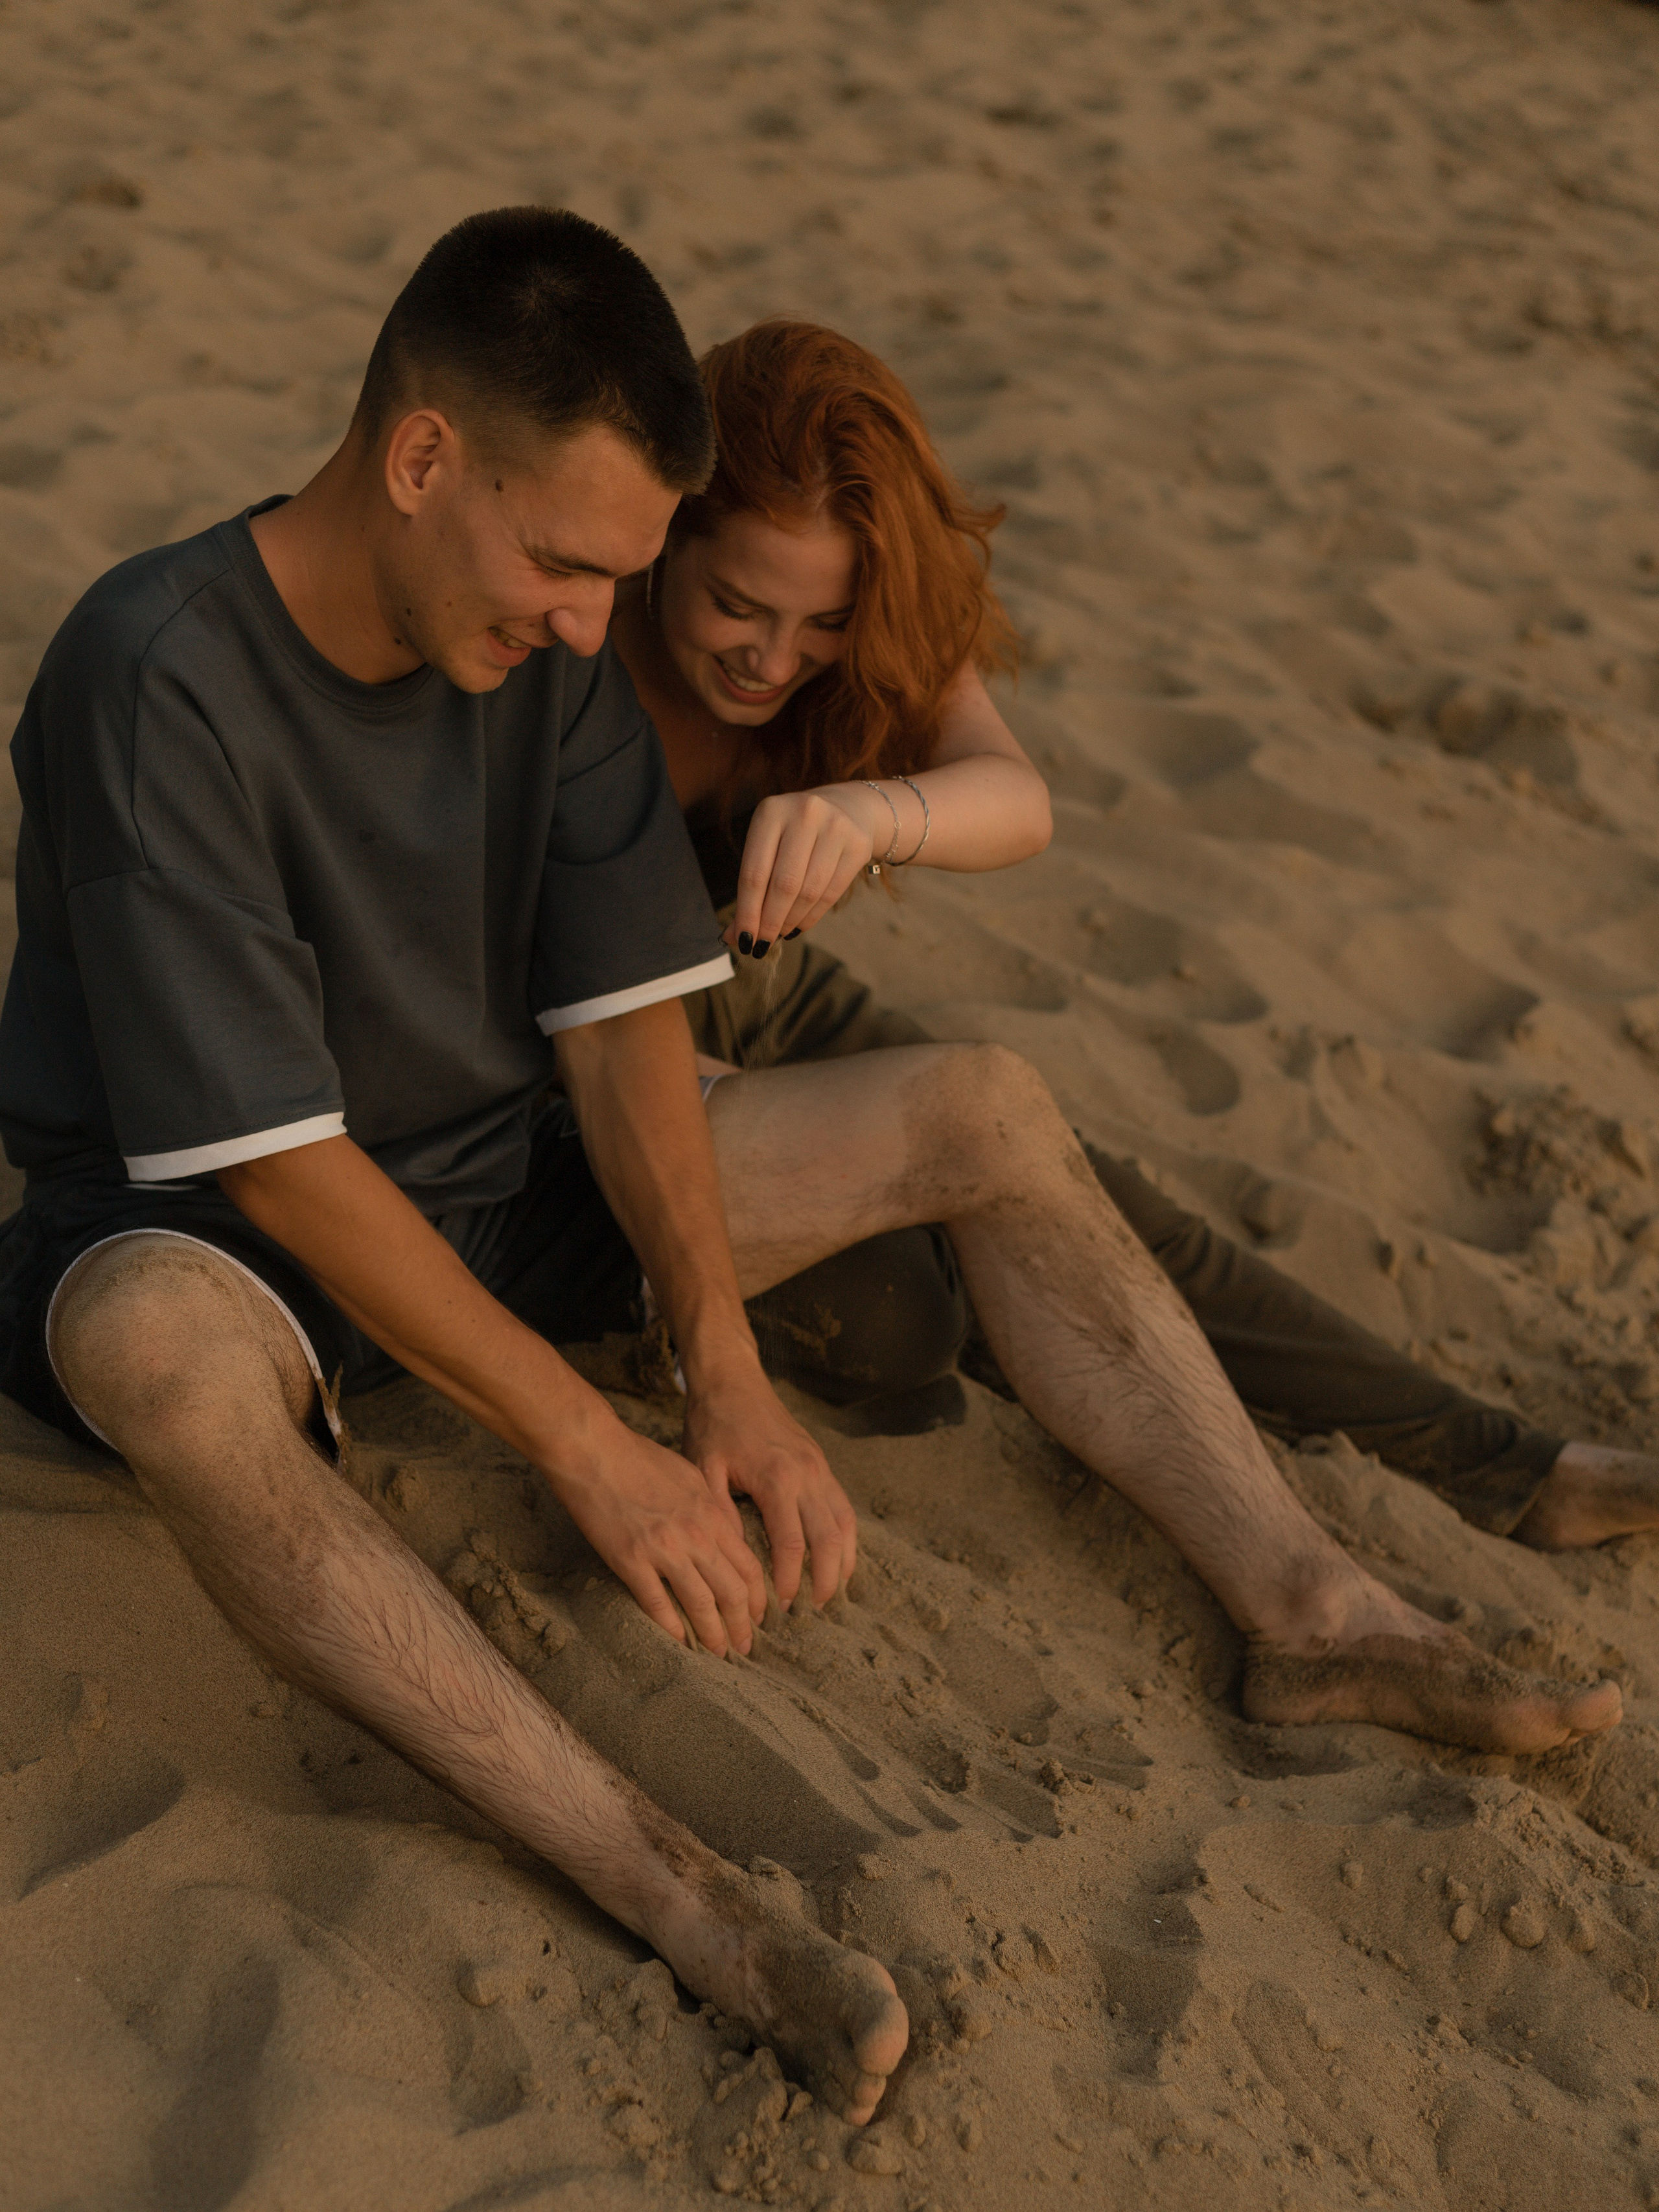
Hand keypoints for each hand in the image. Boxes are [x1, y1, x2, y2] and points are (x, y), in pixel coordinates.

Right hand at [540, 1417, 766, 1656]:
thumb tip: (726, 1536)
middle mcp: (696, 1535)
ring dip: (714, 1635)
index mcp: (713, 1514)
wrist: (595, 1450)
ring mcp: (664, 1549)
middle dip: (743, 1624)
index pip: (749, 1567)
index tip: (758, 1617)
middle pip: (733, 1591)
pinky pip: (657, 1604)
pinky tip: (679, 1643)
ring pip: (701, 1604)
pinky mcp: (631, 1559)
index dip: (758, 1598)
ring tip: (720, 1654)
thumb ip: (712, 1509)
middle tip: (745, 1647)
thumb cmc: (640, 1458)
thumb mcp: (691, 1477)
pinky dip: (671, 1628)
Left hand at [682, 1363, 858, 1609]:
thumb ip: (719, 1512)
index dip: (788, 1581)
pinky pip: (844, 1507)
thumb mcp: (703, 1468)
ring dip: (842, 1563)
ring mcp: (820, 1468)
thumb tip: (732, 1559)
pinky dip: (845, 1538)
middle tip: (810, 1611)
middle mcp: (807, 1474)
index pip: (792, 1545)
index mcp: (777, 1479)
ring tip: (829, 1594)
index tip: (776, 1608)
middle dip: (824, 1582)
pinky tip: (837, 1559)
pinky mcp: (822, 1464)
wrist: (734, 1381)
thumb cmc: (713, 1425)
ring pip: (845, 1525)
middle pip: (829, 1540)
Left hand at [727, 788, 879, 950]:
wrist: (847, 808)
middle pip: (784, 885)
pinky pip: (831, 893)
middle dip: (770, 923)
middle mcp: (805, 814)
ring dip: (790, 922)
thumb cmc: (794, 834)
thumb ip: (750, 888)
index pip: (754, 873)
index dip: (747, 913)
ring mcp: (836, 827)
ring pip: (809, 892)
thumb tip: (732, 937)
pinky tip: (798, 926)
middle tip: (762, 945)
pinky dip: (811, 917)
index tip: (743, 941)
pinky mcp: (858, 845)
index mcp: (771, 811)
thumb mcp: (767, 846)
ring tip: (780, 934)